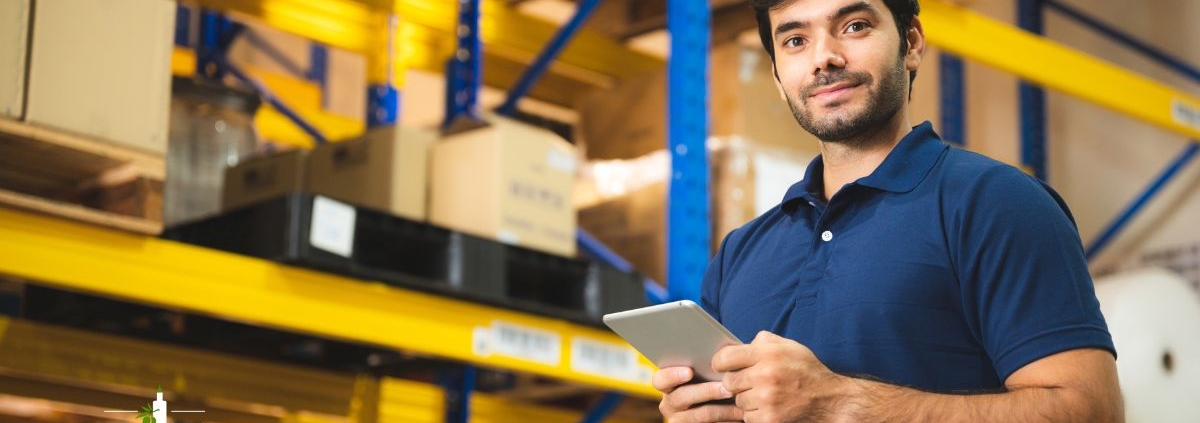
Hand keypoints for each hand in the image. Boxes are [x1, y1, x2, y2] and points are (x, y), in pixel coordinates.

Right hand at [652, 366, 744, 422]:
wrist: (727, 406)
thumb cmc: (717, 381)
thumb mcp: (710, 370)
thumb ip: (709, 360)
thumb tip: (721, 349)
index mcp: (669, 384)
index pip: (660, 380)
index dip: (671, 375)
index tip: (690, 371)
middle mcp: (670, 403)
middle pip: (681, 397)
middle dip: (706, 391)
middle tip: (727, 387)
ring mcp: (680, 420)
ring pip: (700, 415)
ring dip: (722, 408)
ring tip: (739, 402)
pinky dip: (727, 421)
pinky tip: (740, 415)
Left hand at [713, 331, 858, 422]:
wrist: (829, 399)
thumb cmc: (806, 370)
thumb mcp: (788, 346)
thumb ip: (762, 341)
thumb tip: (737, 344)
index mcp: (767, 353)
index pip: (725, 357)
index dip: (720, 362)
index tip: (722, 366)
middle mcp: (765, 375)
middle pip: (728, 381)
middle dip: (736, 382)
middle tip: (748, 382)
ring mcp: (767, 399)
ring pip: (738, 400)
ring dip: (747, 399)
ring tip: (764, 395)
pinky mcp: (769, 419)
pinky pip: (747, 417)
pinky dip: (755, 414)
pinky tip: (769, 407)